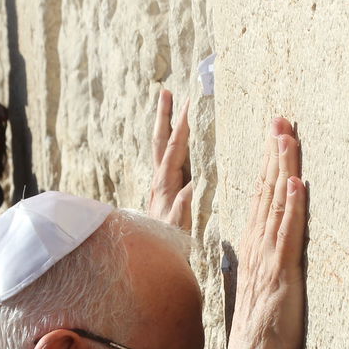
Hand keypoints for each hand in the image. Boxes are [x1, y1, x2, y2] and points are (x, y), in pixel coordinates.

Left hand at [148, 88, 191, 230]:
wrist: (154, 256)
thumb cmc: (170, 242)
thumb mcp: (180, 224)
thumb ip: (185, 203)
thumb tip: (195, 182)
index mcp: (165, 185)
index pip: (174, 150)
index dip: (182, 128)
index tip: (191, 106)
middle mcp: (159, 181)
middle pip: (161, 141)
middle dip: (165, 117)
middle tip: (167, 92)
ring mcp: (160, 184)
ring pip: (160, 148)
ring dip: (164, 124)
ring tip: (166, 102)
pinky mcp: (163, 189)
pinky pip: (165, 159)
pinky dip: (168, 142)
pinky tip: (174, 137)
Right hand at [224, 119, 306, 348]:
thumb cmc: (262, 328)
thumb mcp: (263, 286)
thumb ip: (266, 260)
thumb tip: (268, 243)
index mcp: (254, 246)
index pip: (261, 195)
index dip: (268, 163)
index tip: (275, 133)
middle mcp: (258, 246)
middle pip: (266, 190)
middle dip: (274, 153)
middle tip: (281, 118)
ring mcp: (269, 257)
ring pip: (275, 204)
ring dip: (281, 169)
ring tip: (286, 137)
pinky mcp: (282, 272)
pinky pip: (287, 234)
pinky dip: (291, 208)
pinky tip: (295, 184)